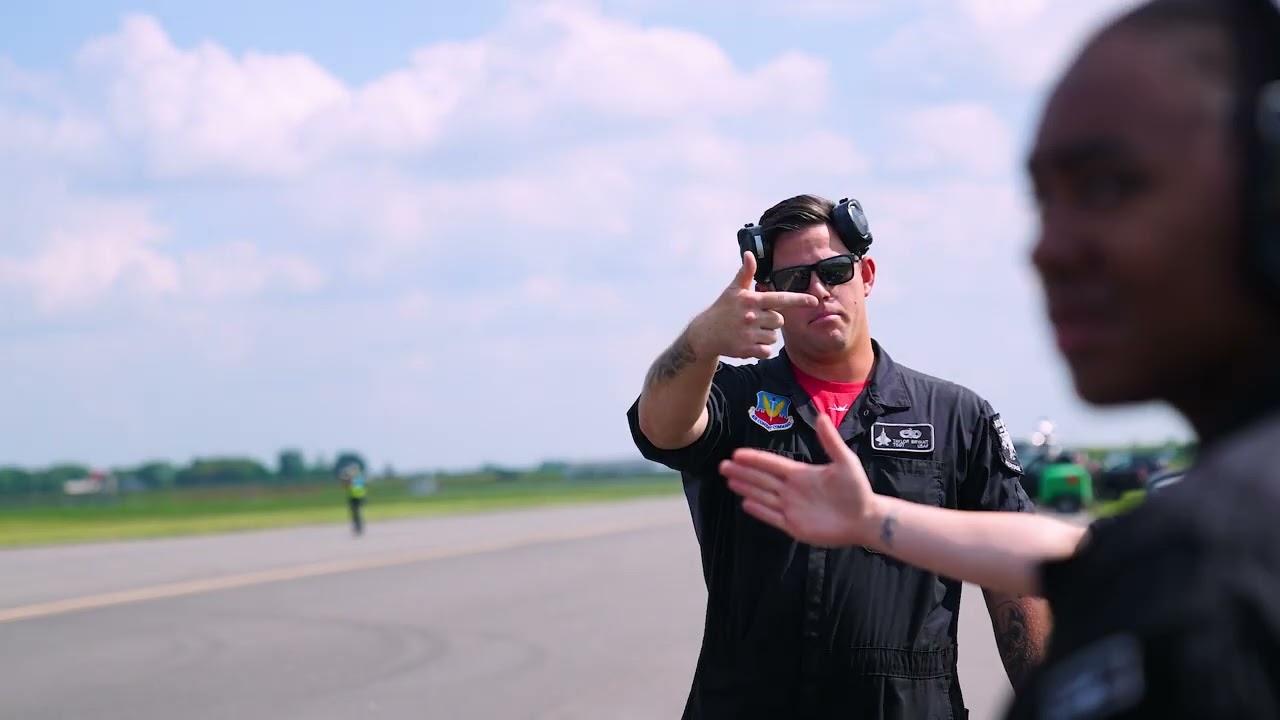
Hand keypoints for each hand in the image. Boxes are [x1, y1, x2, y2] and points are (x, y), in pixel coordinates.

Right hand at [689, 251, 817, 359]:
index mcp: (751, 300)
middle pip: (779, 320)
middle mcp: (751, 316)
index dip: (799, 300)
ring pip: (773, 337)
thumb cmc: (723, 309)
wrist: (705, 334)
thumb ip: (745, 273)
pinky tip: (749, 343)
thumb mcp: (733, 290)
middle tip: (755, 320)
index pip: (780, 299)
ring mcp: (748, 334)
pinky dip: (761, 349)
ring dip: (765, 335)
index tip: (814, 301)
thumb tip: (749, 254)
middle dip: (771, 321)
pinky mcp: (746, 350)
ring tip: (750, 331)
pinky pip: (766, 351)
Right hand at [719, 412, 878, 546]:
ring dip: (746, 488)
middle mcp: (792, 490)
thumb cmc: (857, 490)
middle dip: (742, 472)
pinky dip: (759, 510)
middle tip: (723, 466)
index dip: (754, 459)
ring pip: (763, 496)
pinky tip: (745, 503)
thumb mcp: (845, 462)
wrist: (865, 519)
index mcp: (801, 474)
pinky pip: (772, 517)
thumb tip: (821, 416)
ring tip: (729, 481)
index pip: (772, 464)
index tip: (736, 453)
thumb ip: (830, 442)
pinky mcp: (794, 526)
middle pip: (762, 479)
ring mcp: (792, 508)